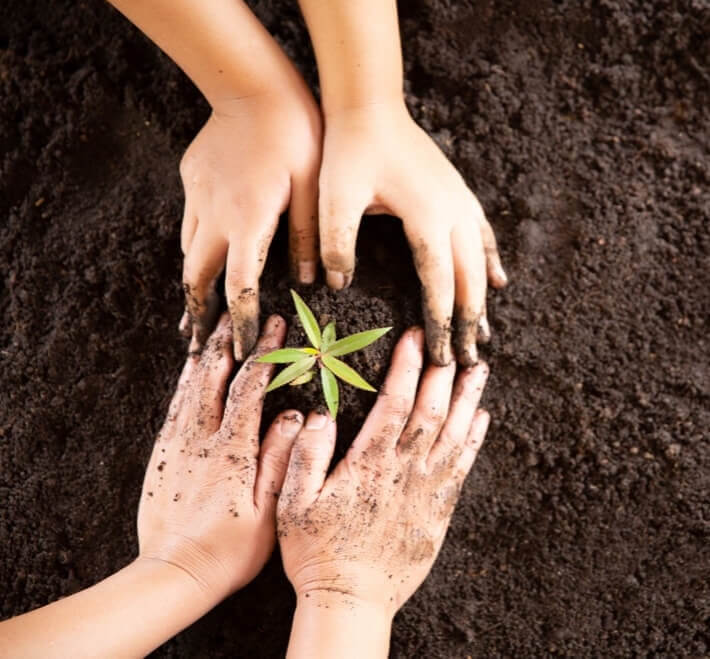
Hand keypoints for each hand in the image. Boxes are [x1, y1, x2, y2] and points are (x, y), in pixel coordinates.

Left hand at [139, 313, 303, 604]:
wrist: (174, 573)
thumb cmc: (229, 550)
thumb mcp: (267, 512)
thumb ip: (278, 460)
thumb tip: (293, 415)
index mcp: (231, 450)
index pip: (249, 388)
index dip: (265, 354)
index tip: (278, 328)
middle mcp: (201, 440)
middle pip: (215, 377)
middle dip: (231, 342)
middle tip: (241, 314)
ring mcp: (178, 445)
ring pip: (191, 387)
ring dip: (206, 354)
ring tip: (217, 328)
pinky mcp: (163, 454)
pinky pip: (173, 407)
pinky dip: (183, 382)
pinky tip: (190, 369)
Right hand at [179, 88, 320, 358]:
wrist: (253, 84)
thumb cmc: (295, 134)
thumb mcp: (312, 189)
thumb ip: (310, 236)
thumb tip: (315, 280)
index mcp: (248, 223)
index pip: (239, 287)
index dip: (238, 322)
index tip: (238, 350)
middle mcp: (215, 217)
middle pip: (196, 278)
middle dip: (197, 315)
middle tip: (197, 345)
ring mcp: (198, 197)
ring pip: (188, 252)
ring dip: (192, 285)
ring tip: (195, 312)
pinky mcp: (192, 179)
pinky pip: (190, 222)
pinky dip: (195, 248)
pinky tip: (203, 255)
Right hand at [278, 328, 488, 623]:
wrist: (350, 600)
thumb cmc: (316, 550)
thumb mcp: (293, 502)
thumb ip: (306, 455)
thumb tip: (319, 414)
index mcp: (368, 464)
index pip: (394, 403)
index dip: (407, 367)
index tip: (414, 338)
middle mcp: (404, 472)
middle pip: (432, 412)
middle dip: (443, 372)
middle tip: (454, 342)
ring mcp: (426, 491)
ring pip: (455, 434)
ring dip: (468, 398)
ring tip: (480, 368)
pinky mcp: (438, 511)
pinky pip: (463, 468)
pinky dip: (474, 440)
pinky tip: (482, 418)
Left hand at [318, 100, 506, 364]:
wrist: (370, 105)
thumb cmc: (350, 150)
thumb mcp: (334, 197)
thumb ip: (336, 242)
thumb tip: (337, 283)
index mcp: (428, 218)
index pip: (440, 284)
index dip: (442, 322)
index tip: (444, 356)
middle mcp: (454, 212)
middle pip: (469, 280)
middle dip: (469, 322)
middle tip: (470, 360)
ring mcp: (460, 201)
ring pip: (481, 261)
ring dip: (482, 300)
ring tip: (486, 333)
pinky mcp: (457, 193)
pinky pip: (483, 235)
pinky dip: (490, 262)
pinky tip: (497, 280)